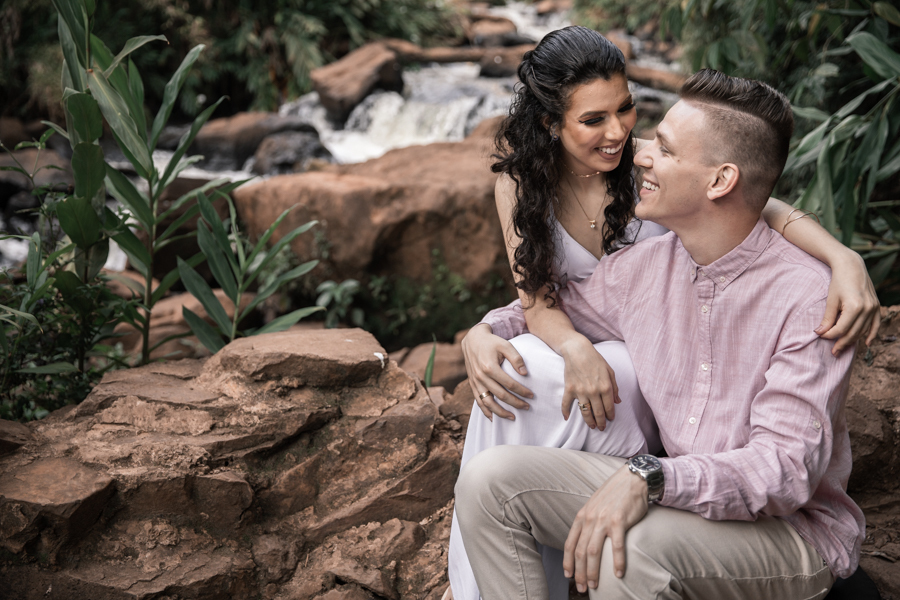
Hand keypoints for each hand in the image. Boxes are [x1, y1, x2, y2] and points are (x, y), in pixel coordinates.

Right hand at [461, 324, 533, 420]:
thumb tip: (525, 373)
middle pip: (500, 395)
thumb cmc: (492, 342)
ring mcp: (475, 382)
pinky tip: (494, 418)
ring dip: (501, 412)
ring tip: (513, 417)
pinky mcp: (472, 384)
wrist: (472, 340)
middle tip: (527, 407)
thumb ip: (516, 358)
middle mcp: (481, 377)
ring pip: (488, 402)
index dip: (522, 391)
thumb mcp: (505, 345)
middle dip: (515, 403)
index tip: (532, 395)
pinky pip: (478, 401)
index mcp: (489, 367)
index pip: (509, 384)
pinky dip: (486, 411)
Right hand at [558, 336, 619, 430]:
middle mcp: (593, 391)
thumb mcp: (610, 371)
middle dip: (601, 422)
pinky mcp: (569, 388)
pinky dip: (565, 411)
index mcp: (605, 386)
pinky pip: (566, 403)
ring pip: (585, 412)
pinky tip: (566, 418)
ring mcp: (580, 391)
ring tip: (592, 426)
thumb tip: (617, 401)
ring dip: (589, 421)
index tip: (610, 419)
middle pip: (598, 412)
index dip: (610, 415)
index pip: (609, 406)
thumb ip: (615, 387)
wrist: (577, 350)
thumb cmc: (595, 359)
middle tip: (602, 428)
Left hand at [563, 465, 648, 591]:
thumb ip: (588, 522)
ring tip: (595, 585)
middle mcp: (590, 519)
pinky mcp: (619, 521)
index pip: (570, 544)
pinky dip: (617, 562)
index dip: (568, 562)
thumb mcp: (595, 506)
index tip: (568, 575)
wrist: (632, 479)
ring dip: (593, 571)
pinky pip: (617, 546)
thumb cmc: (615, 495)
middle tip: (583, 588)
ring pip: (594, 552)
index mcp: (582, 516)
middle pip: (580, 552)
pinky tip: (618, 573)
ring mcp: (603, 520)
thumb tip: (585, 540)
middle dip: (580, 573)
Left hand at [816, 251, 880, 353]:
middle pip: (853, 333)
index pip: (841, 329)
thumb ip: (827, 318)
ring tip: (842, 348)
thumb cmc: (838, 281)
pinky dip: (871, 334)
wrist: (852, 266)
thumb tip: (820, 333)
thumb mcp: (830, 299)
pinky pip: (876, 324)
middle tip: (833, 353)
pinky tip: (866, 344)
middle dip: (842, 343)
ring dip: (853, 340)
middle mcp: (867, 308)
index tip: (820, 337)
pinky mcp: (876, 306)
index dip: (830, 335)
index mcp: (854, 306)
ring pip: (863, 330)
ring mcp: (874, 308)